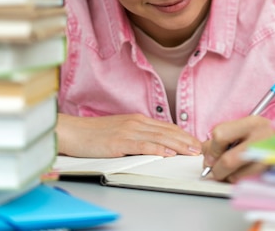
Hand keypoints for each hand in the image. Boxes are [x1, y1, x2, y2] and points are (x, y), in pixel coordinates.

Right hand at [56, 113, 202, 157]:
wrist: (71, 131)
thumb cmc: (93, 135)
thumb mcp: (120, 132)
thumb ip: (138, 136)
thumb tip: (156, 145)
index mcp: (137, 120)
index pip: (167, 127)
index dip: (184, 135)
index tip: (197, 142)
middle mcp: (136, 123)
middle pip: (168, 131)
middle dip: (187, 140)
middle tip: (202, 148)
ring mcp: (128, 131)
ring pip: (160, 137)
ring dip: (179, 145)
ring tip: (193, 151)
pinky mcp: (119, 142)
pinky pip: (143, 145)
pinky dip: (158, 148)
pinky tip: (168, 153)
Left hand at [201, 116, 274, 182]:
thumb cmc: (265, 136)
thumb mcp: (246, 128)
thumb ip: (224, 137)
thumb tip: (206, 155)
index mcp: (253, 123)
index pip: (220, 135)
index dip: (211, 149)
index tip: (210, 155)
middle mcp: (263, 139)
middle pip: (228, 161)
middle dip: (216, 169)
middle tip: (215, 170)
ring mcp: (269, 159)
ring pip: (236, 176)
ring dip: (228, 177)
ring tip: (230, 171)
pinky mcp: (272, 174)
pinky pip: (247, 184)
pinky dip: (239, 181)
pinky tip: (242, 174)